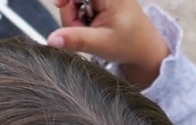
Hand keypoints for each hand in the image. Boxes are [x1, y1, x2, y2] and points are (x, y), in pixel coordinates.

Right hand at [48, 0, 169, 87]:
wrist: (144, 49)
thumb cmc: (129, 44)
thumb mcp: (102, 44)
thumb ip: (76, 40)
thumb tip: (51, 40)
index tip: (59, 4)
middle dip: (71, 15)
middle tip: (83, 31)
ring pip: (73, 2)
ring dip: (75, 20)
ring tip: (90, 32)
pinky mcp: (98, 2)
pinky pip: (78, 6)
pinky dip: (79, 19)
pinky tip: (90, 27)